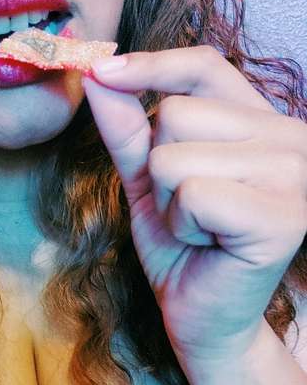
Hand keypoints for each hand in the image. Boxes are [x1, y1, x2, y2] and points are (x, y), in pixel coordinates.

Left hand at [83, 45, 306, 361]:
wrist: (202, 318)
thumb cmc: (182, 250)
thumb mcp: (147, 182)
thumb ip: (128, 129)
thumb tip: (98, 73)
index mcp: (263, 123)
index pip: (204, 67)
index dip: (150, 65)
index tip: (101, 70)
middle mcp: (291, 140)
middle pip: (176, 113)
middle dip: (158, 170)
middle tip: (186, 211)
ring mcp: (294, 175)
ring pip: (176, 154)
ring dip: (168, 201)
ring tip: (197, 228)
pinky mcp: (283, 216)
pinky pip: (192, 193)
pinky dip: (182, 224)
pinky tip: (207, 243)